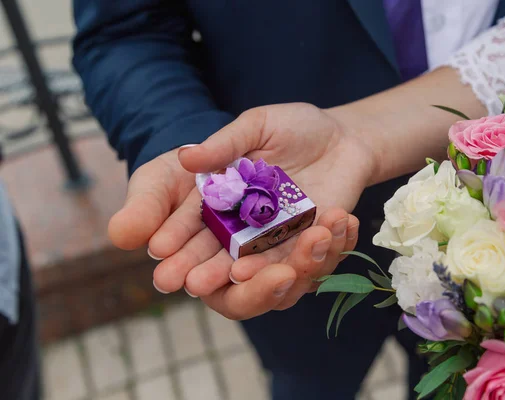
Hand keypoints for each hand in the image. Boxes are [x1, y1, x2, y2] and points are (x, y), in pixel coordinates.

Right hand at [179, 103, 377, 306]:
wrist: (341, 136)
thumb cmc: (290, 128)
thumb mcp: (256, 125)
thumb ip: (223, 144)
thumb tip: (186, 157)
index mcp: (219, 210)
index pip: (190, 236)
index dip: (176, 245)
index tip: (162, 250)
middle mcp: (244, 236)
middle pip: (221, 272)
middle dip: (209, 277)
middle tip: (197, 282)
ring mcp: (280, 246)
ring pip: (268, 279)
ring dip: (268, 276)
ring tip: (279, 268)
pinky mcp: (315, 248)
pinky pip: (317, 263)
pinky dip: (325, 251)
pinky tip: (336, 220)